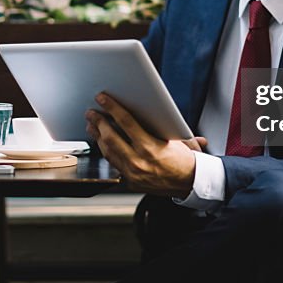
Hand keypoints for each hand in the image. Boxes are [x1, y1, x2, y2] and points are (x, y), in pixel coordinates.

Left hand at [85, 92, 200, 196]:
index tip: (102, 99)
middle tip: (91, 112)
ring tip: (92, 125)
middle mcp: (139, 161)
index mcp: (150, 147)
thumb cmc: (185, 160)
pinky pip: (113, 164)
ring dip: (97, 136)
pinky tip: (102, 143)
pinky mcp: (130, 181)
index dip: (112, 107)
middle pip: (110, 137)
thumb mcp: (174, 137)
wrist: (191, 183)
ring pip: (108, 151)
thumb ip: (157, 124)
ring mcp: (133, 173)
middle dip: (98, 122)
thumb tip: (145, 106)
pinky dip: (106, 151)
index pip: (126, 122)